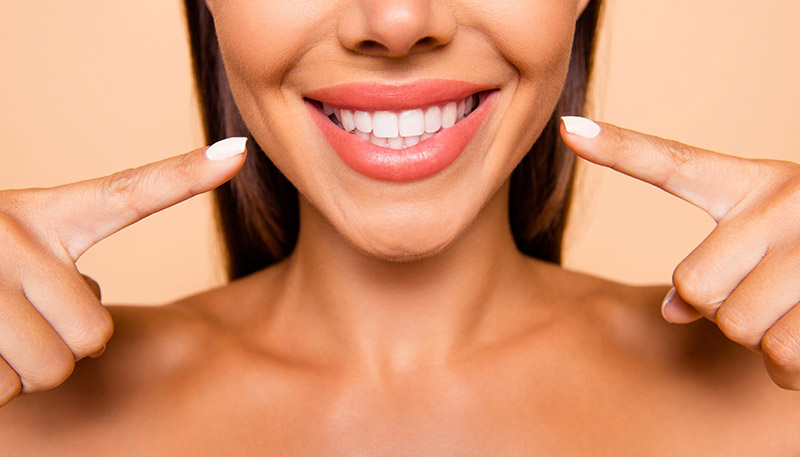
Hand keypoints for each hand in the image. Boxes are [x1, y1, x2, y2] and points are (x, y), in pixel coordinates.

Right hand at [0, 137, 246, 406]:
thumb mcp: (13, 248)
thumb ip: (59, 269)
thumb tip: (95, 314)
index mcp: (43, 214)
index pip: (129, 193)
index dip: (185, 175)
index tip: (239, 151)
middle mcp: (14, 234)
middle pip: (94, 336)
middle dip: (61, 346)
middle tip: (17, 321)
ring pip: (50, 372)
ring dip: (19, 370)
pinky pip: (2, 390)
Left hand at [561, 116, 799, 389]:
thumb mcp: (772, 240)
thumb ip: (719, 262)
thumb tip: (674, 311)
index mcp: (755, 184)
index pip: (674, 164)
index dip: (618, 148)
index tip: (567, 128)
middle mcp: (784, 201)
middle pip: (694, 285)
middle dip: (722, 309)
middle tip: (767, 293)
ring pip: (738, 326)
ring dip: (764, 338)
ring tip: (798, 310)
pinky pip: (784, 357)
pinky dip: (794, 367)